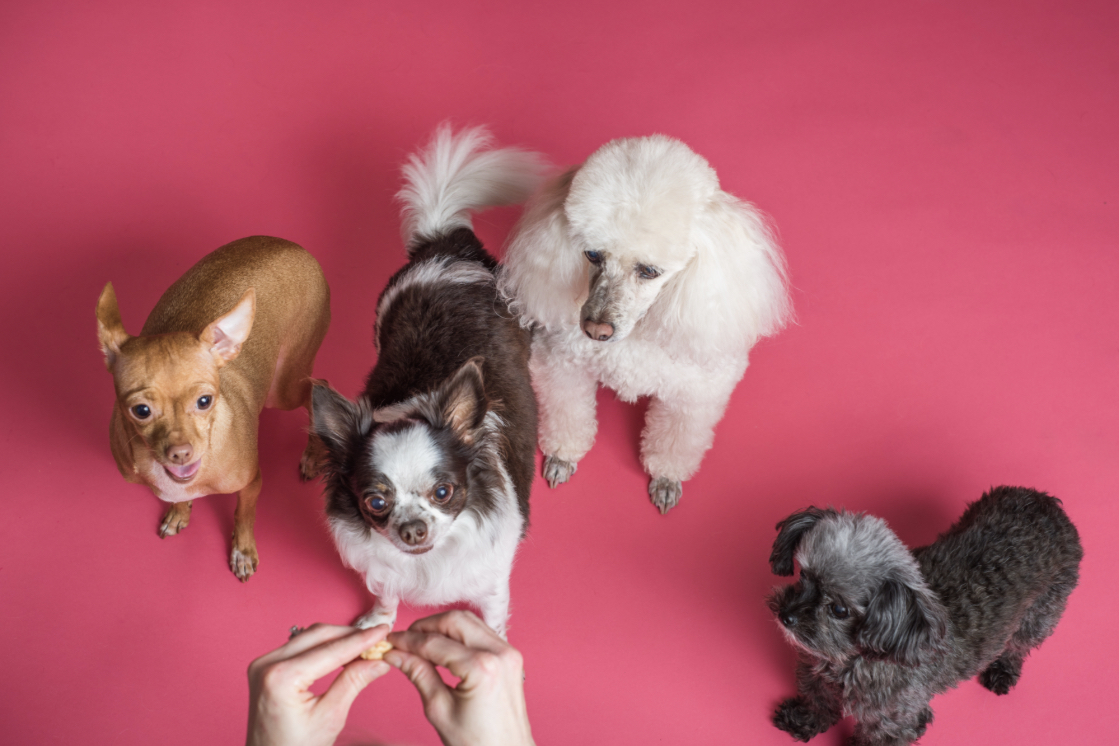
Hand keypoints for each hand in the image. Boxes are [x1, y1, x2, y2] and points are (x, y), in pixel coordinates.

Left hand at [246, 624, 391, 745]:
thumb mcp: (330, 717)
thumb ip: (353, 682)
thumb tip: (378, 661)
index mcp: (281, 678)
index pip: (331, 650)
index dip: (361, 640)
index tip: (383, 631)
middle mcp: (267, 665)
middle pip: (319, 635)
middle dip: (350, 635)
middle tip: (378, 639)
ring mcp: (263, 664)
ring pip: (309, 636)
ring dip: (338, 638)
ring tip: (364, 646)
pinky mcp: (266, 667)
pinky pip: (299, 646)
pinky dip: (323, 646)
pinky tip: (342, 652)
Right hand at [386, 610, 533, 745]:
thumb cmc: (477, 743)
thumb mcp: (439, 710)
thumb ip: (418, 674)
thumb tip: (395, 653)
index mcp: (481, 668)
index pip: (435, 643)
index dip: (408, 640)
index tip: (390, 642)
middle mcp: (500, 653)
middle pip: (455, 620)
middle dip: (426, 626)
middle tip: (404, 639)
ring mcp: (509, 652)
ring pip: (469, 621)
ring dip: (442, 627)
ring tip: (419, 643)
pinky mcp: (511, 656)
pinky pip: (481, 633)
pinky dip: (459, 635)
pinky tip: (442, 647)